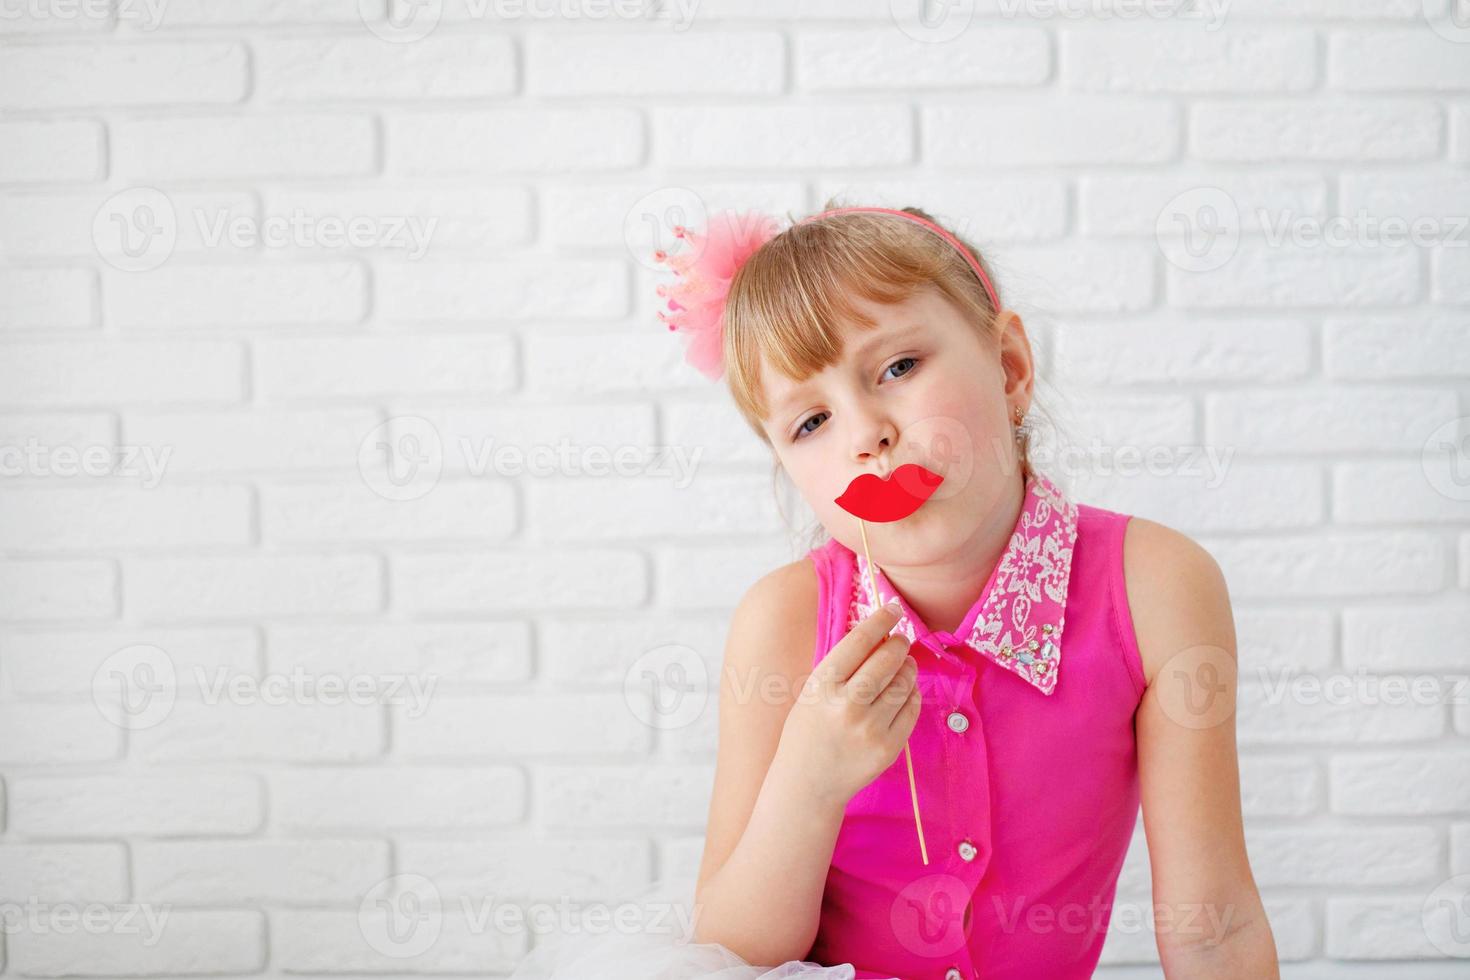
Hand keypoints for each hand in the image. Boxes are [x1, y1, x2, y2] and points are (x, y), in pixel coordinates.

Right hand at [775, 600, 920, 809]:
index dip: (881, 620)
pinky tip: (902, 693)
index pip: (860, 640)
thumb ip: (842, 665)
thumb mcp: (814, 691)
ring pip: (904, 683)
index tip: (893, 609)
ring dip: (908, 668)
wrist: (807, 784)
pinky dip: (911, 694)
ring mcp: (870, 728)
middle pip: (887, 659)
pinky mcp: (888, 747)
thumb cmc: (807, 730)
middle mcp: (847, 705)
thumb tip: (879, 632)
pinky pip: (911, 709)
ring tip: (902, 667)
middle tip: (900, 641)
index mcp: (823, 685)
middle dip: (899, 644)